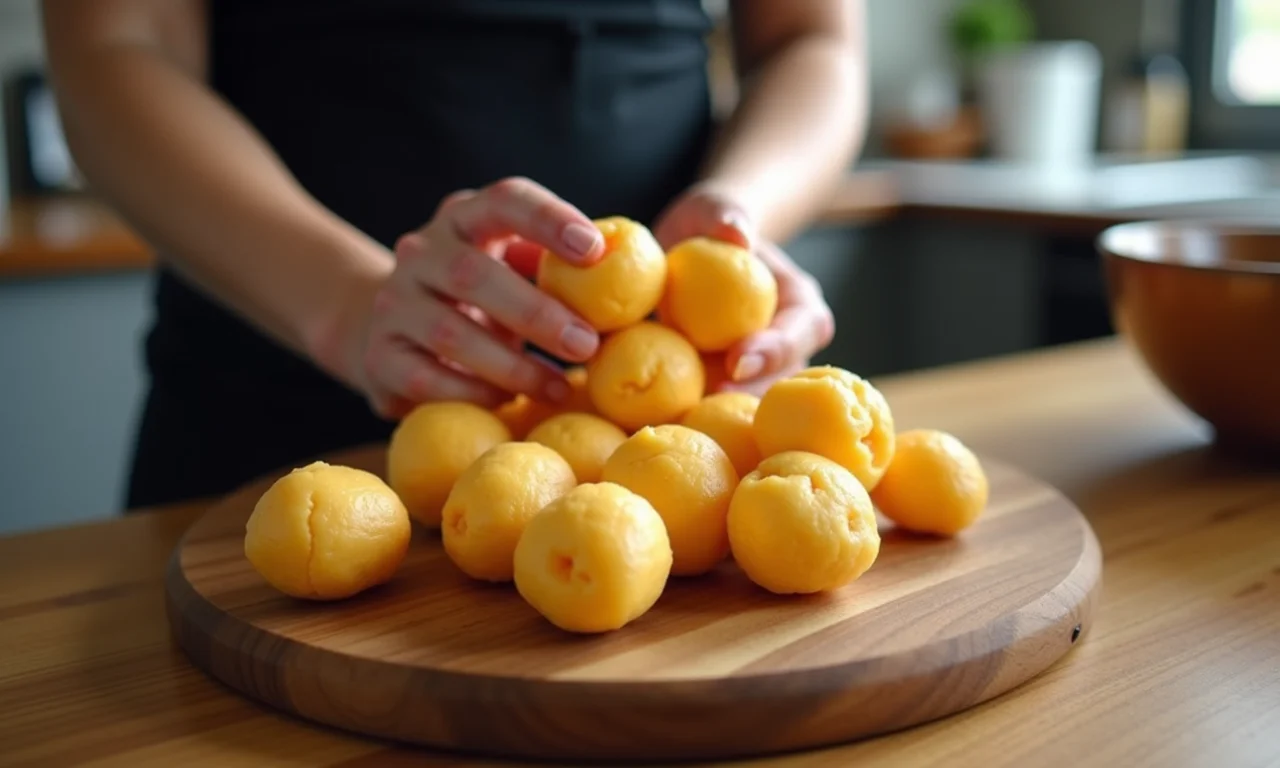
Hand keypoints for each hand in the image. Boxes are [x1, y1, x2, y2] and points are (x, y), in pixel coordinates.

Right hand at [346, 177, 607, 418]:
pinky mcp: (379, 357)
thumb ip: (559, 271)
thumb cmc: (482, 298)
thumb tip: (634, 288)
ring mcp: (393, 304)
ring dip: (513, 367)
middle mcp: (421, 252)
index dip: (549, 219)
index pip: (505, 200)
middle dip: (538, 313)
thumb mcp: (513, 269)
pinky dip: (474, 395)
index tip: (594, 249)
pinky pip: (427, 381)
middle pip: (473, 274)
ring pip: (451, 335)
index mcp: (464, 218)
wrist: (390, 330)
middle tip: (588, 344)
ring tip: (559, 388)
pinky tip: (509, 405)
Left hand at [652, 184, 834, 396]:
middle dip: (742, 396)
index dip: (772, 351)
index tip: (735, 360)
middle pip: (777, 383)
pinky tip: (648, 417)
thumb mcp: (712, 208)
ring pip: (743, 405)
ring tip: (672, 419)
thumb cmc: (710, 223)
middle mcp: (786, 351)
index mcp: (800, 310)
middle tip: (700, 402)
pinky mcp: (721, 388)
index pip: (798, 334)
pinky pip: (707, 408)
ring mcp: (754, 376)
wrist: (689, 248)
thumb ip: (725, 214)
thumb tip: (736, 234)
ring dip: (712, 414)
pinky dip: (683, 413)